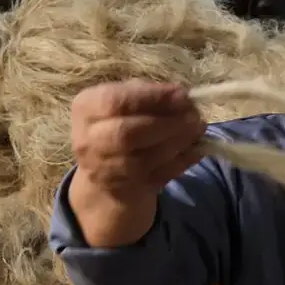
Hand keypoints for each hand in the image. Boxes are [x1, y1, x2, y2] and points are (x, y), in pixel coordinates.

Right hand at [71, 80, 205, 196]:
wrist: (106, 173)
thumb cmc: (122, 124)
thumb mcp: (127, 102)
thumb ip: (149, 95)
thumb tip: (181, 95)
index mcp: (86, 108)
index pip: (115, 101)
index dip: (153, 98)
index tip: (184, 95)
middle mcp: (88, 140)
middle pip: (127, 133)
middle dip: (167, 124)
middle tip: (195, 117)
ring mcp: (104, 169)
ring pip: (144, 158)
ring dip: (178, 143)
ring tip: (198, 130)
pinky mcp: (124, 189)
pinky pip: (157, 176)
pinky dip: (181, 162)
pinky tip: (196, 150)